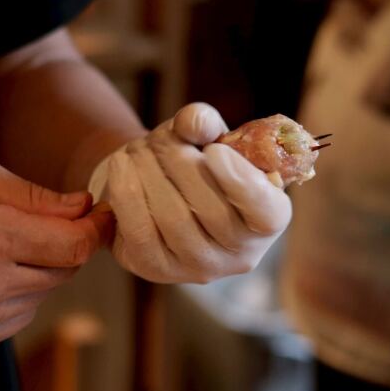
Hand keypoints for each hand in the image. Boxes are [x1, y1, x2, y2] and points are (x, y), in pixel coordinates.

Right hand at [0, 153, 112, 350]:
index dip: (97, 229)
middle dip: (64, 243)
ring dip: (40, 268)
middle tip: (39, 220)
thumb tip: (84, 208)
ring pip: (45, 293)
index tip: (102, 214)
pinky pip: (21, 314)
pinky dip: (18, 292)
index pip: (75, 245)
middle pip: (65, 270)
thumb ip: (34, 195)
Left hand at [89, 103, 291, 282]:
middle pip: (213, 212)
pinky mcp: (155, 269)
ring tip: (138, 150)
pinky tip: (121, 166)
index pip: (267, 213)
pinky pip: (140, 232)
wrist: (153, 186)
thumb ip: (204, 123)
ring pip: (174, 220)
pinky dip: (126, 194)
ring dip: (150, 175)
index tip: (213, 150)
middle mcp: (240, 255)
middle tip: (159, 139)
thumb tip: (193, 121)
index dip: (241, 182)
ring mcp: (198, 269)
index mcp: (268, 220)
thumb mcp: (204, 135)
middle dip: (180, 165)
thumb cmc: (191, 160)